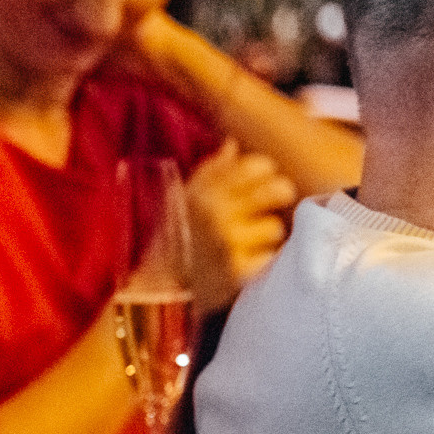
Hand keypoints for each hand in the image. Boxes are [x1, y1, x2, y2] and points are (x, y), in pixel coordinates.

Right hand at [183, 140, 295, 310]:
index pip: (255, 166)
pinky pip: (268, 257)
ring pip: (274, 227)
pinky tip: (246, 261)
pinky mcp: (238, 271)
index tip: (263, 177)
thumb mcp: (181, 198)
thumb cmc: (170, 239)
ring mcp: (229, 243)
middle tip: (278, 200)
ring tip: (252, 239)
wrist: (154, 289)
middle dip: (280, 194)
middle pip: (277, 190)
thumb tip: (233, 144)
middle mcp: (216, 213)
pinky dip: (260, 260)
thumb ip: (210, 171)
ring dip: (266, 233)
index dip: (264, 170)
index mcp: (202, 191)